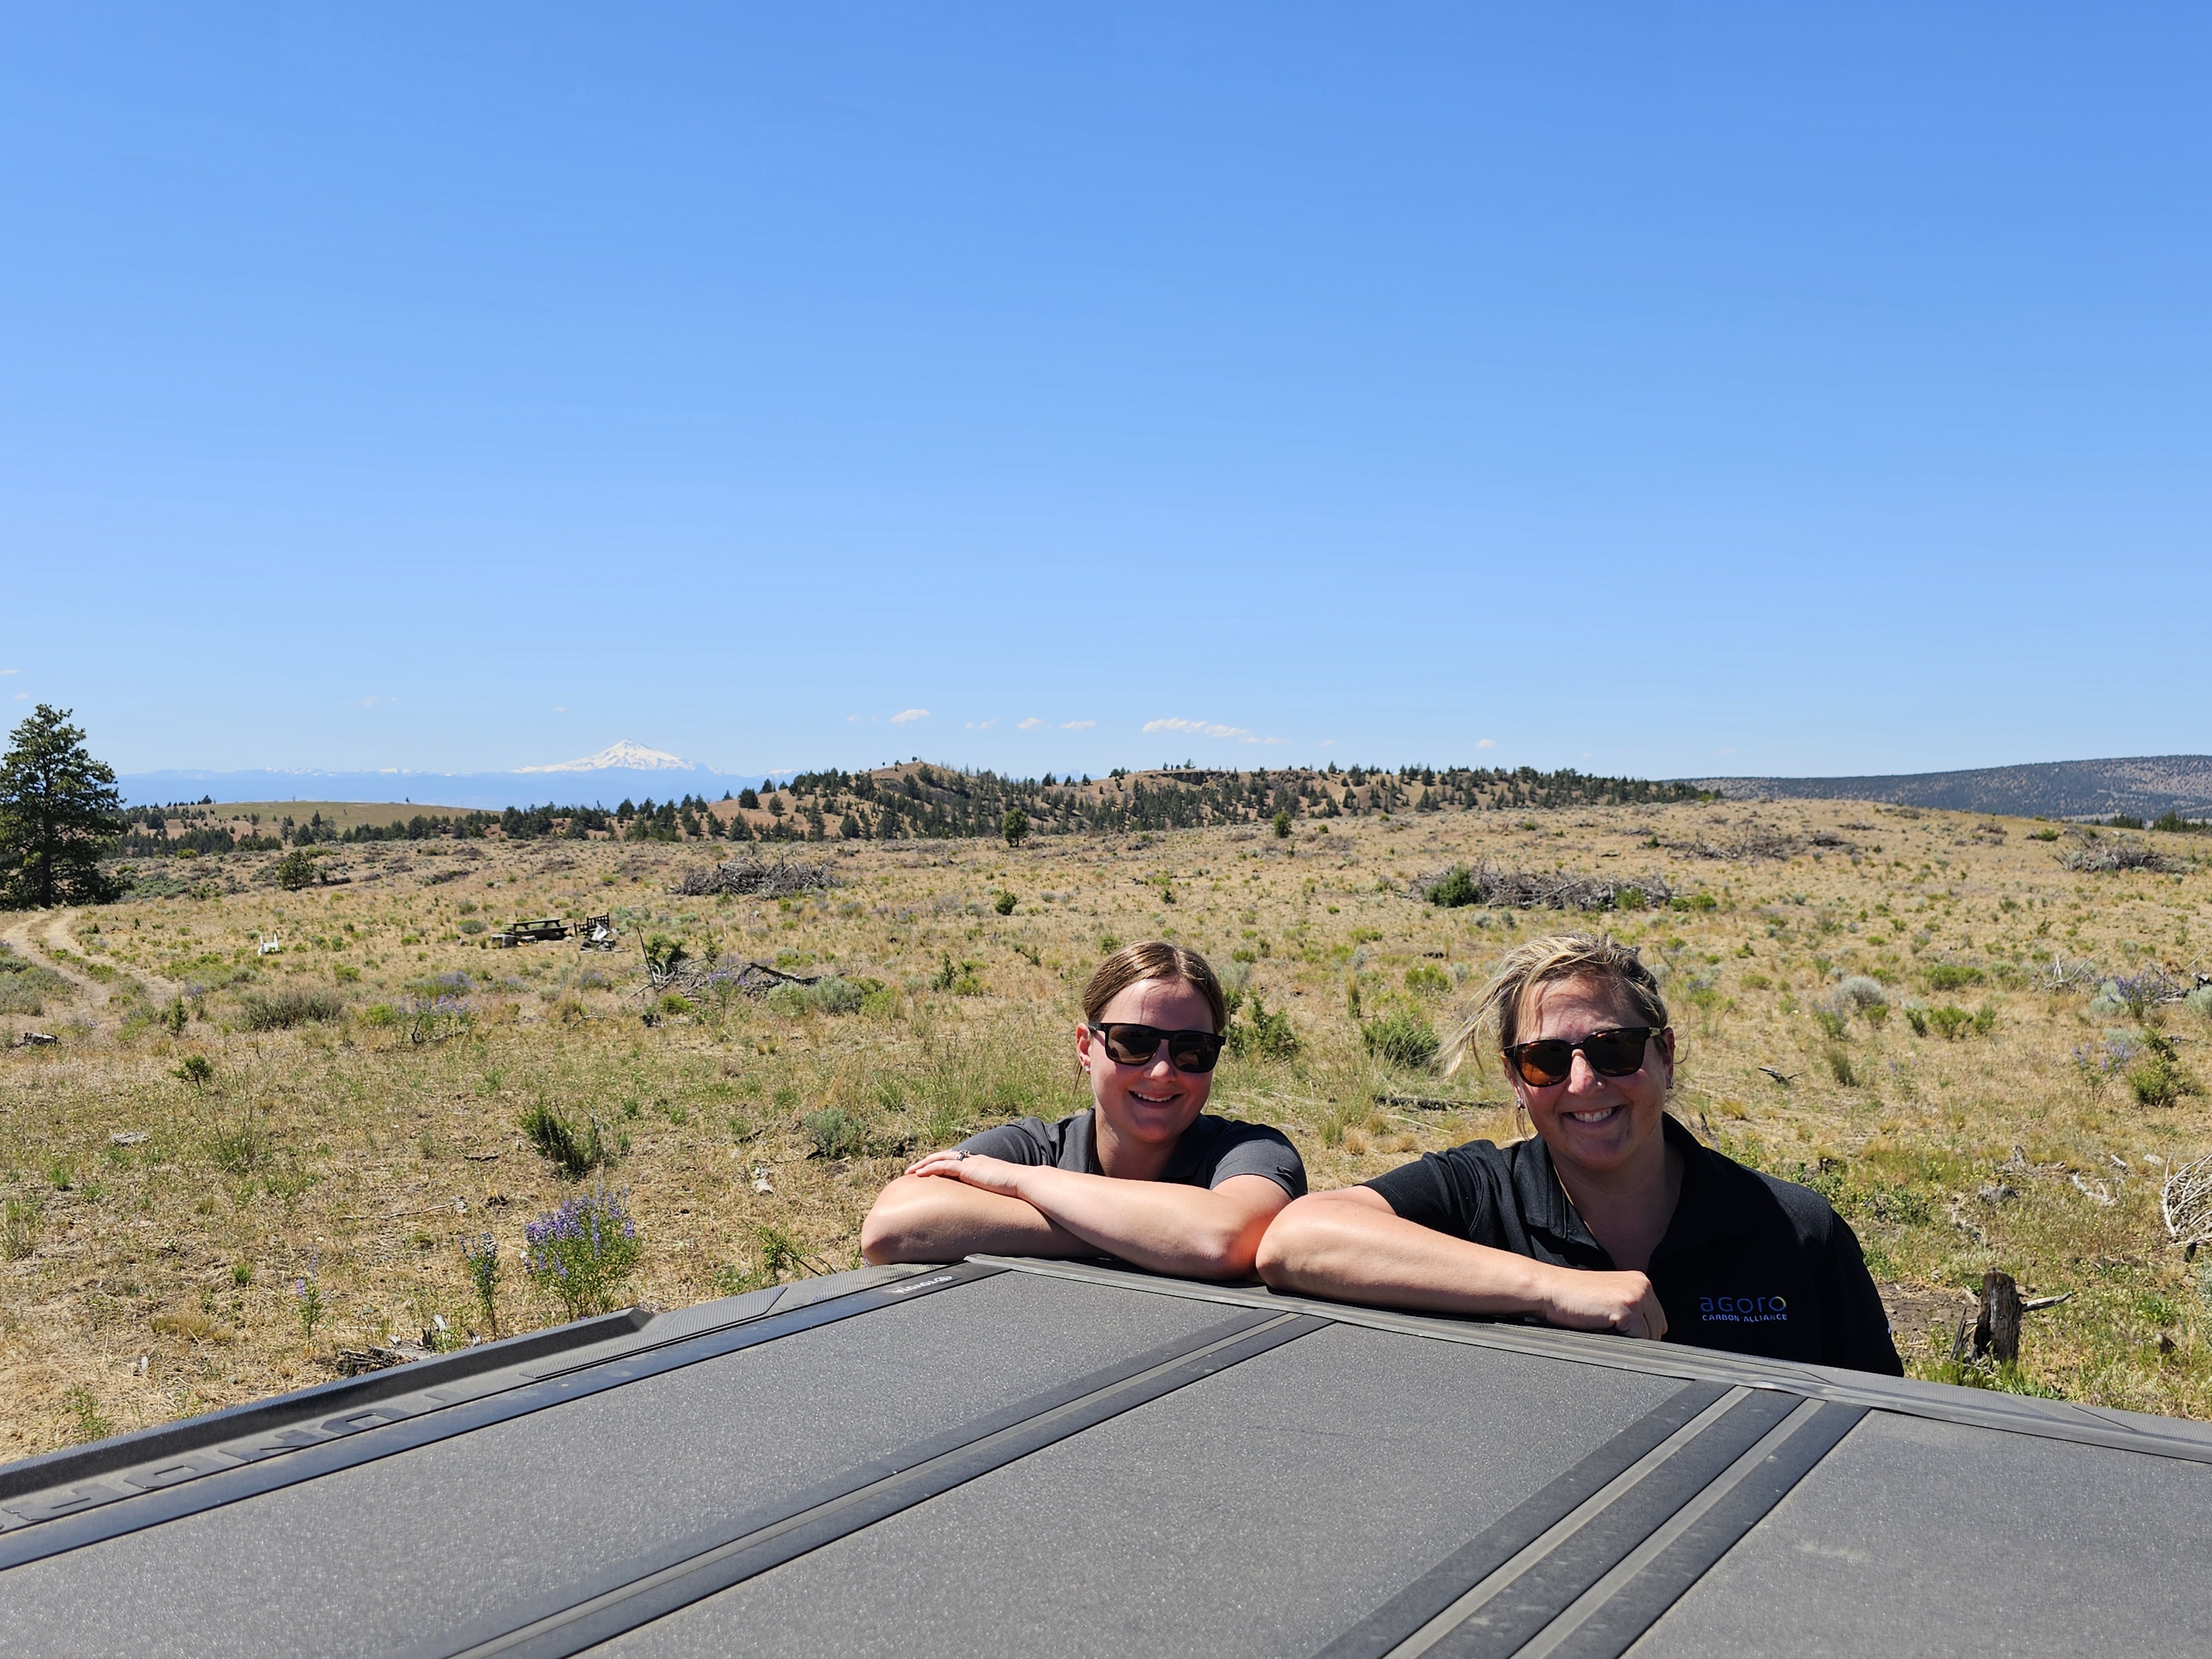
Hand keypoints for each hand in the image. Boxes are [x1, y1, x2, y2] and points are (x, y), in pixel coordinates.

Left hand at [904, 1149, 1031, 1199]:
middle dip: (927, 1162)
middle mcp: (973, 1160)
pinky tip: (919, 1174)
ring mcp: (970, 1163)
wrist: (1024, 1183)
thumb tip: (988, 1210)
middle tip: (913, 1170)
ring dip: (923, 1164)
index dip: (941, 1164)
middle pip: (944, 1156)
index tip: (930, 1172)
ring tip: (910, 1172)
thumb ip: (991, 1195)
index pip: (956, 1161)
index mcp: (980, 1165)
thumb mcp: (999, 1191)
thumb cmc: (1016, 1191)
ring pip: (940, 1158)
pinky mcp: (968, 1169)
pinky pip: (943, 1165)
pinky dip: (929, 1168)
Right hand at [1538, 1268, 1667, 1339]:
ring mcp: (1636, 1295)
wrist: (1550, 1290)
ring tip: (1604, 1326)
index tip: (1617, 1329)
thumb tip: (1648, 1335)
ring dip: (1629, 1340)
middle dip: (1636, 1337)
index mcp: (1640, 1281)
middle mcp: (1643, 1285)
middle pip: (1658, 1329)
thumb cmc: (1574, 1298)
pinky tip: (1602, 1328)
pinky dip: (1621, 1342)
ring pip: (1650, 1336)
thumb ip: (1632, 1310)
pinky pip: (1638, 1339)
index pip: (1657, 1320)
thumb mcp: (1610, 1299)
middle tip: (1609, 1329)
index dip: (1639, 1332)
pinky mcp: (1627, 1307)